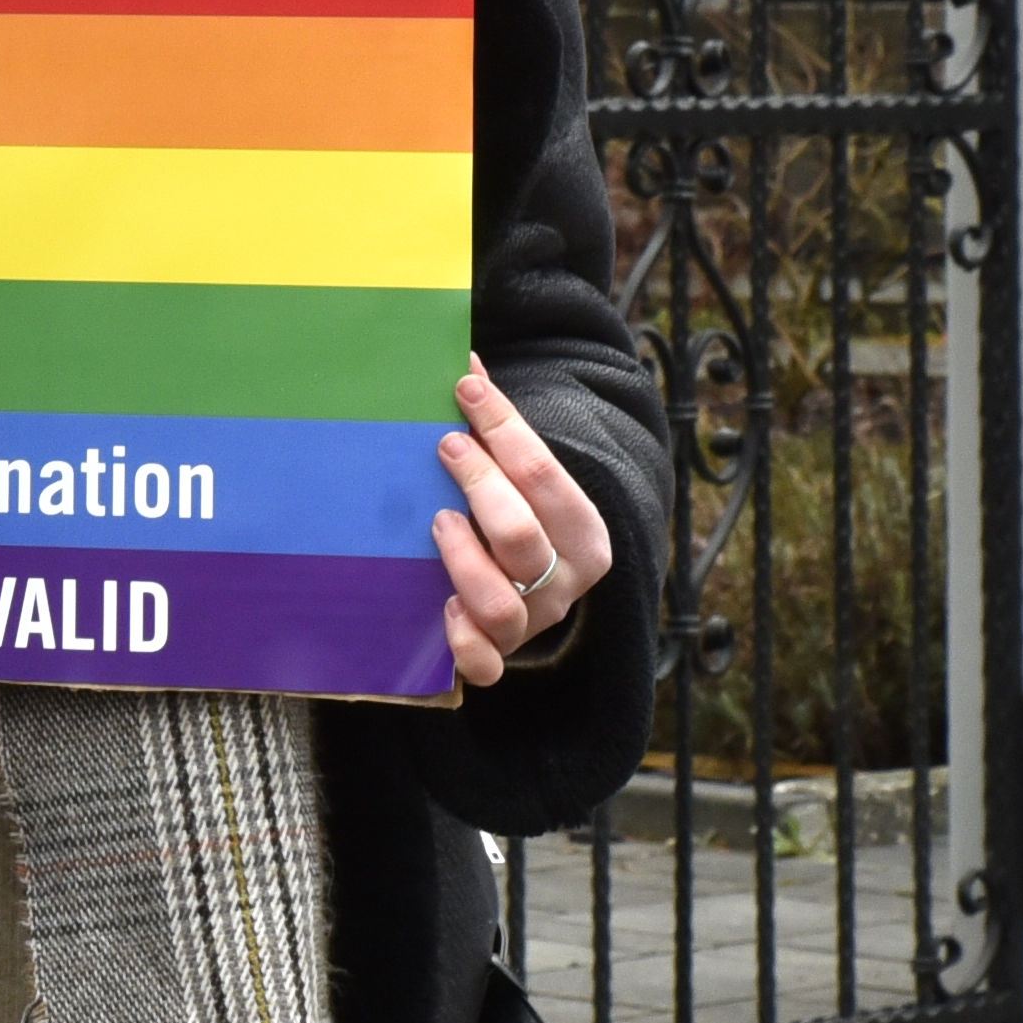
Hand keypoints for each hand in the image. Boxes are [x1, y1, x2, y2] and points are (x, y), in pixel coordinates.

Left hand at [434, 357, 612, 688]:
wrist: (528, 587)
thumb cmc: (513, 513)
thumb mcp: (517, 474)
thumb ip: (493, 424)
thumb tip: (459, 358)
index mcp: (584, 531)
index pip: (546, 475)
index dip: (503, 429)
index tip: (463, 392)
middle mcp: (566, 581)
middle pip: (523, 537)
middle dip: (481, 486)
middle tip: (446, 447)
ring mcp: (533, 622)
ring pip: (501, 601)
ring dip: (463, 559)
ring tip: (438, 521)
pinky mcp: (498, 654)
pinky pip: (483, 664)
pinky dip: (461, 641)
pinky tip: (441, 607)